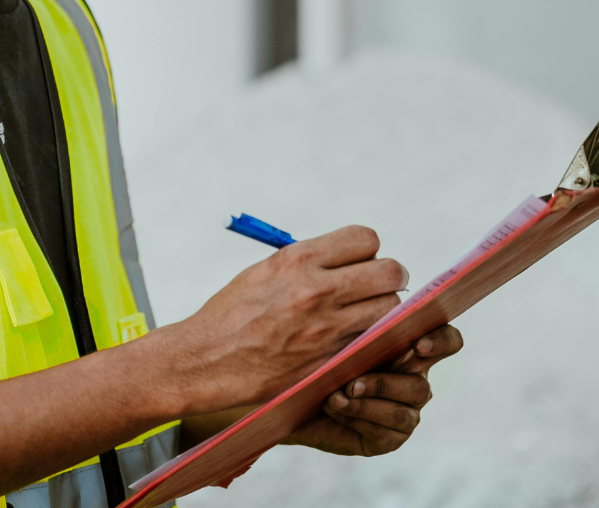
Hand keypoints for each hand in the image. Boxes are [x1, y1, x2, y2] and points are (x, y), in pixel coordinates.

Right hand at [154, 225, 408, 416]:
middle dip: (387, 278)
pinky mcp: (329, 360)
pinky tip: (351, 340)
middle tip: (375, 288)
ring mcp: (326, 328)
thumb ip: (308, 262)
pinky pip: (372, 342)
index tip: (360, 262)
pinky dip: (368, 340)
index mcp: (298, 260)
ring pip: (389, 309)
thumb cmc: (232, 315)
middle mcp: (317, 290)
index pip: (366, 239)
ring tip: (363, 316)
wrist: (208, 359)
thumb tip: (345, 259)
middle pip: (390, 272)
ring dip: (382, 311)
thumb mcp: (265, 271)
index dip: (367, 251)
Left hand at [284, 325, 463, 455]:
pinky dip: (357, 417)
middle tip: (353, 382)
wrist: (295, 394)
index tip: (418, 345)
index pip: (447, 341)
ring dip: (366, 403)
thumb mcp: (340, 336)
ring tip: (336, 396)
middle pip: (422, 386)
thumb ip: (361, 328)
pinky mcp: (389, 438)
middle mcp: (413, 382)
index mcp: (410, 350)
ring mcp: (405, 413)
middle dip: (385, 385)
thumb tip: (364, 318)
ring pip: (402, 412)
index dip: (442, 342)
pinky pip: (384, 432)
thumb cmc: (321, 356)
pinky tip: (333, 406)